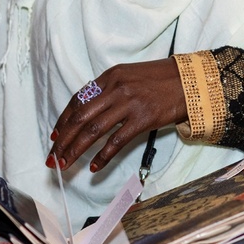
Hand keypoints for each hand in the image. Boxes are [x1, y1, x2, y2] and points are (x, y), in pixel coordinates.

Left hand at [47, 58, 187, 172]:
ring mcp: (129, 104)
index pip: (77, 101)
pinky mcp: (143, 120)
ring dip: (75, 150)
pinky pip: (116, 142)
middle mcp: (115, 89)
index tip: (54, 136)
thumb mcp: (129, 76)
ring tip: (65, 165)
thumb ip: (109, 91)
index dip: (63, 121)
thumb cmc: (159, 80)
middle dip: (62, 140)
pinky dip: (102, 156)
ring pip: (93, 131)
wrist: (190, 82)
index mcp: (109, 77)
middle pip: (80, 118)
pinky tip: (94, 167)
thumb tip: (88, 113)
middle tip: (53, 157)